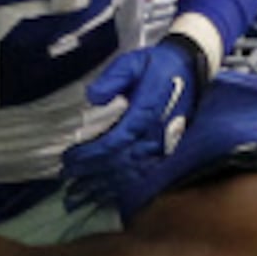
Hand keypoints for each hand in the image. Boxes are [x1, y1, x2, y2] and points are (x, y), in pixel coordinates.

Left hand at [67, 30, 211, 206]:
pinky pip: (144, 174)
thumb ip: (113, 78)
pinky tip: (106, 193)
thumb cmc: (156, 65)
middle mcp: (157, 133)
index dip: (92, 153)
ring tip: (80, 191)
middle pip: (121, 161)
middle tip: (67, 177)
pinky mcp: (167, 151)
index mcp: (148, 110)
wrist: (189, 68)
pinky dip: (123, 186)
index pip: (117, 139)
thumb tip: (92, 97)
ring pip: (132, 172)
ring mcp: (164, 145)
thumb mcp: (133, 62)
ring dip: (105, 184)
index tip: (69, 158)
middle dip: (92, 172)